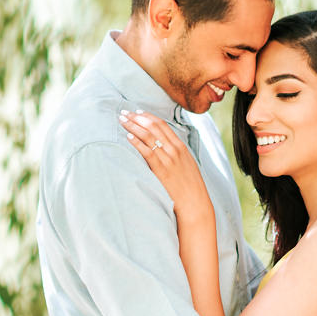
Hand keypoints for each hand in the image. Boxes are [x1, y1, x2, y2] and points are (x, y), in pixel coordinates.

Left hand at [119, 110, 212, 224]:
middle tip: (124, 112)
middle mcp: (175, 150)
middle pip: (153, 127)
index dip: (149, 117)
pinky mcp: (161, 170)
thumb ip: (176, 155)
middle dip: (137, 118)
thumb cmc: (190, 187)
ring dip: (133, 126)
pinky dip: (136, 142)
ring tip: (121, 120)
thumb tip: (164, 148)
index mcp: (181, 147)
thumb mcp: (186, 165)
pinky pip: (147, 151)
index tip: (138, 112)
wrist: (195, 202)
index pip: (163, 125)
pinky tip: (127, 136)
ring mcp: (168, 159)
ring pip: (148, 136)